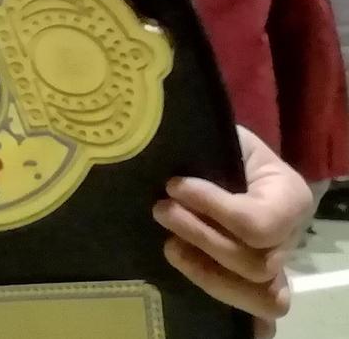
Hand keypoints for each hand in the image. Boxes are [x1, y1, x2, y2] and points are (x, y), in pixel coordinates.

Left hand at [153, 127, 313, 334]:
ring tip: (169, 245)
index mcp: (288, 196)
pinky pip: (259, 315)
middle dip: (201, 236)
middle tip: (160, 208)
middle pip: (256, 262)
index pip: (259, 222)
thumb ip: (205, 143)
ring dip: (207, 272)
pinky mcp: (254, 283)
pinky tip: (200, 303)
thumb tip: (166, 153)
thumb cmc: (218, 142)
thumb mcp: (219, 133)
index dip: (213, 208)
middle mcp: (289, 237)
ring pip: (259, 294)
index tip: (173, 185)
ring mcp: (274, 264)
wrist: (221, 154)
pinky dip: (236, 313)